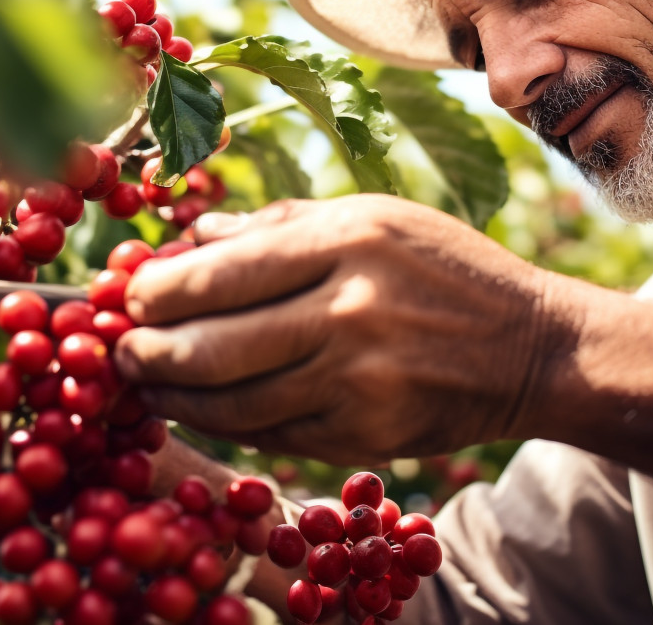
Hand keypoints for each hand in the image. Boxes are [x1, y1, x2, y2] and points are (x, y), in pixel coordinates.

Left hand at [113, 195, 558, 465]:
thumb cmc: (445, 269)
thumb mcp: (375, 218)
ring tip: (144, 385)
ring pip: (233, 400)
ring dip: (174, 397)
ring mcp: (357, 379)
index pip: (223, 271)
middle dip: (148, 352)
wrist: (533, 348)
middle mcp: (349, 308)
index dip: (158, 291)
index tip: (126, 297)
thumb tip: (193, 235)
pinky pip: (269, 435)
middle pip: (214, 342)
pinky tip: (199, 410)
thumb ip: (279, 224)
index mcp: (347, 240)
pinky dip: (224, 424)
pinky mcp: (362, 433)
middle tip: (119, 353)